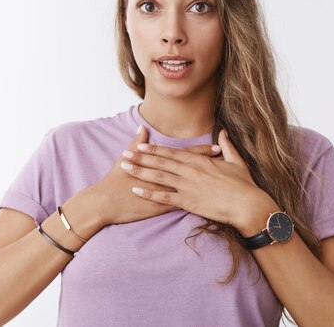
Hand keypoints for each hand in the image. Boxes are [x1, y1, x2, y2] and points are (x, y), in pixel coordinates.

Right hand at [87, 125, 221, 226]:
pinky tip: (209, 205)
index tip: (217, 148)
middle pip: (192, 169)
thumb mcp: (126, 157)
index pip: (185, 154)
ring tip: (223, 183)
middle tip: (228, 163)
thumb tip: (143, 128)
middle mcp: (164, 176)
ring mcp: (163, 192)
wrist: (105, 201)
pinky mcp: (160, 206)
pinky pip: (181, 205)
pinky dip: (195, 204)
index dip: (202, 151)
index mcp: (158, 163)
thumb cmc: (115, 179)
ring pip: (191, 187)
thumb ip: (137, 142)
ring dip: (207, 185)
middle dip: (211, 166)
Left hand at [119, 129, 275, 229]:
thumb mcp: (236, 161)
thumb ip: (227, 146)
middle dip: (140, 158)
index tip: (139, 145)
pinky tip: (136, 190)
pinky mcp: (189, 202)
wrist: (247, 205)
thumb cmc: (243, 185)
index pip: (172, 153)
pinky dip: (149, 193)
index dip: (154, 149)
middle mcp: (190, 171)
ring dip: (139, 171)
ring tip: (124, 168)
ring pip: (158, 177)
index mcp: (199, 161)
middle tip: (123, 154)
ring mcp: (188, 186)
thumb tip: (223, 133)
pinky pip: (164, 197)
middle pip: (160, 163)